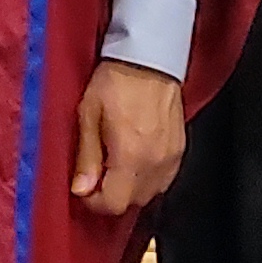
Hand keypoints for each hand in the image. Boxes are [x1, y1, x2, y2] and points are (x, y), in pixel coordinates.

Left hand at [68, 60, 186, 219]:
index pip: (114, 204)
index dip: (94, 202)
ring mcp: (171, 158)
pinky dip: (147, 178)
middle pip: (133, 203)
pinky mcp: (180, 150)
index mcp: (130, 156)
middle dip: (111, 196)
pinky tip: (135, 160)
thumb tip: (81, 189)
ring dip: (130, 188)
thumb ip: (86, 156)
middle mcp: (155, 163)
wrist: (150, 59)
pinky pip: (164, 179)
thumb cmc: (117, 81)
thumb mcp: (88, 114)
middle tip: (97, 175)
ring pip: (150, 194)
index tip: (84, 188)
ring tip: (115, 165)